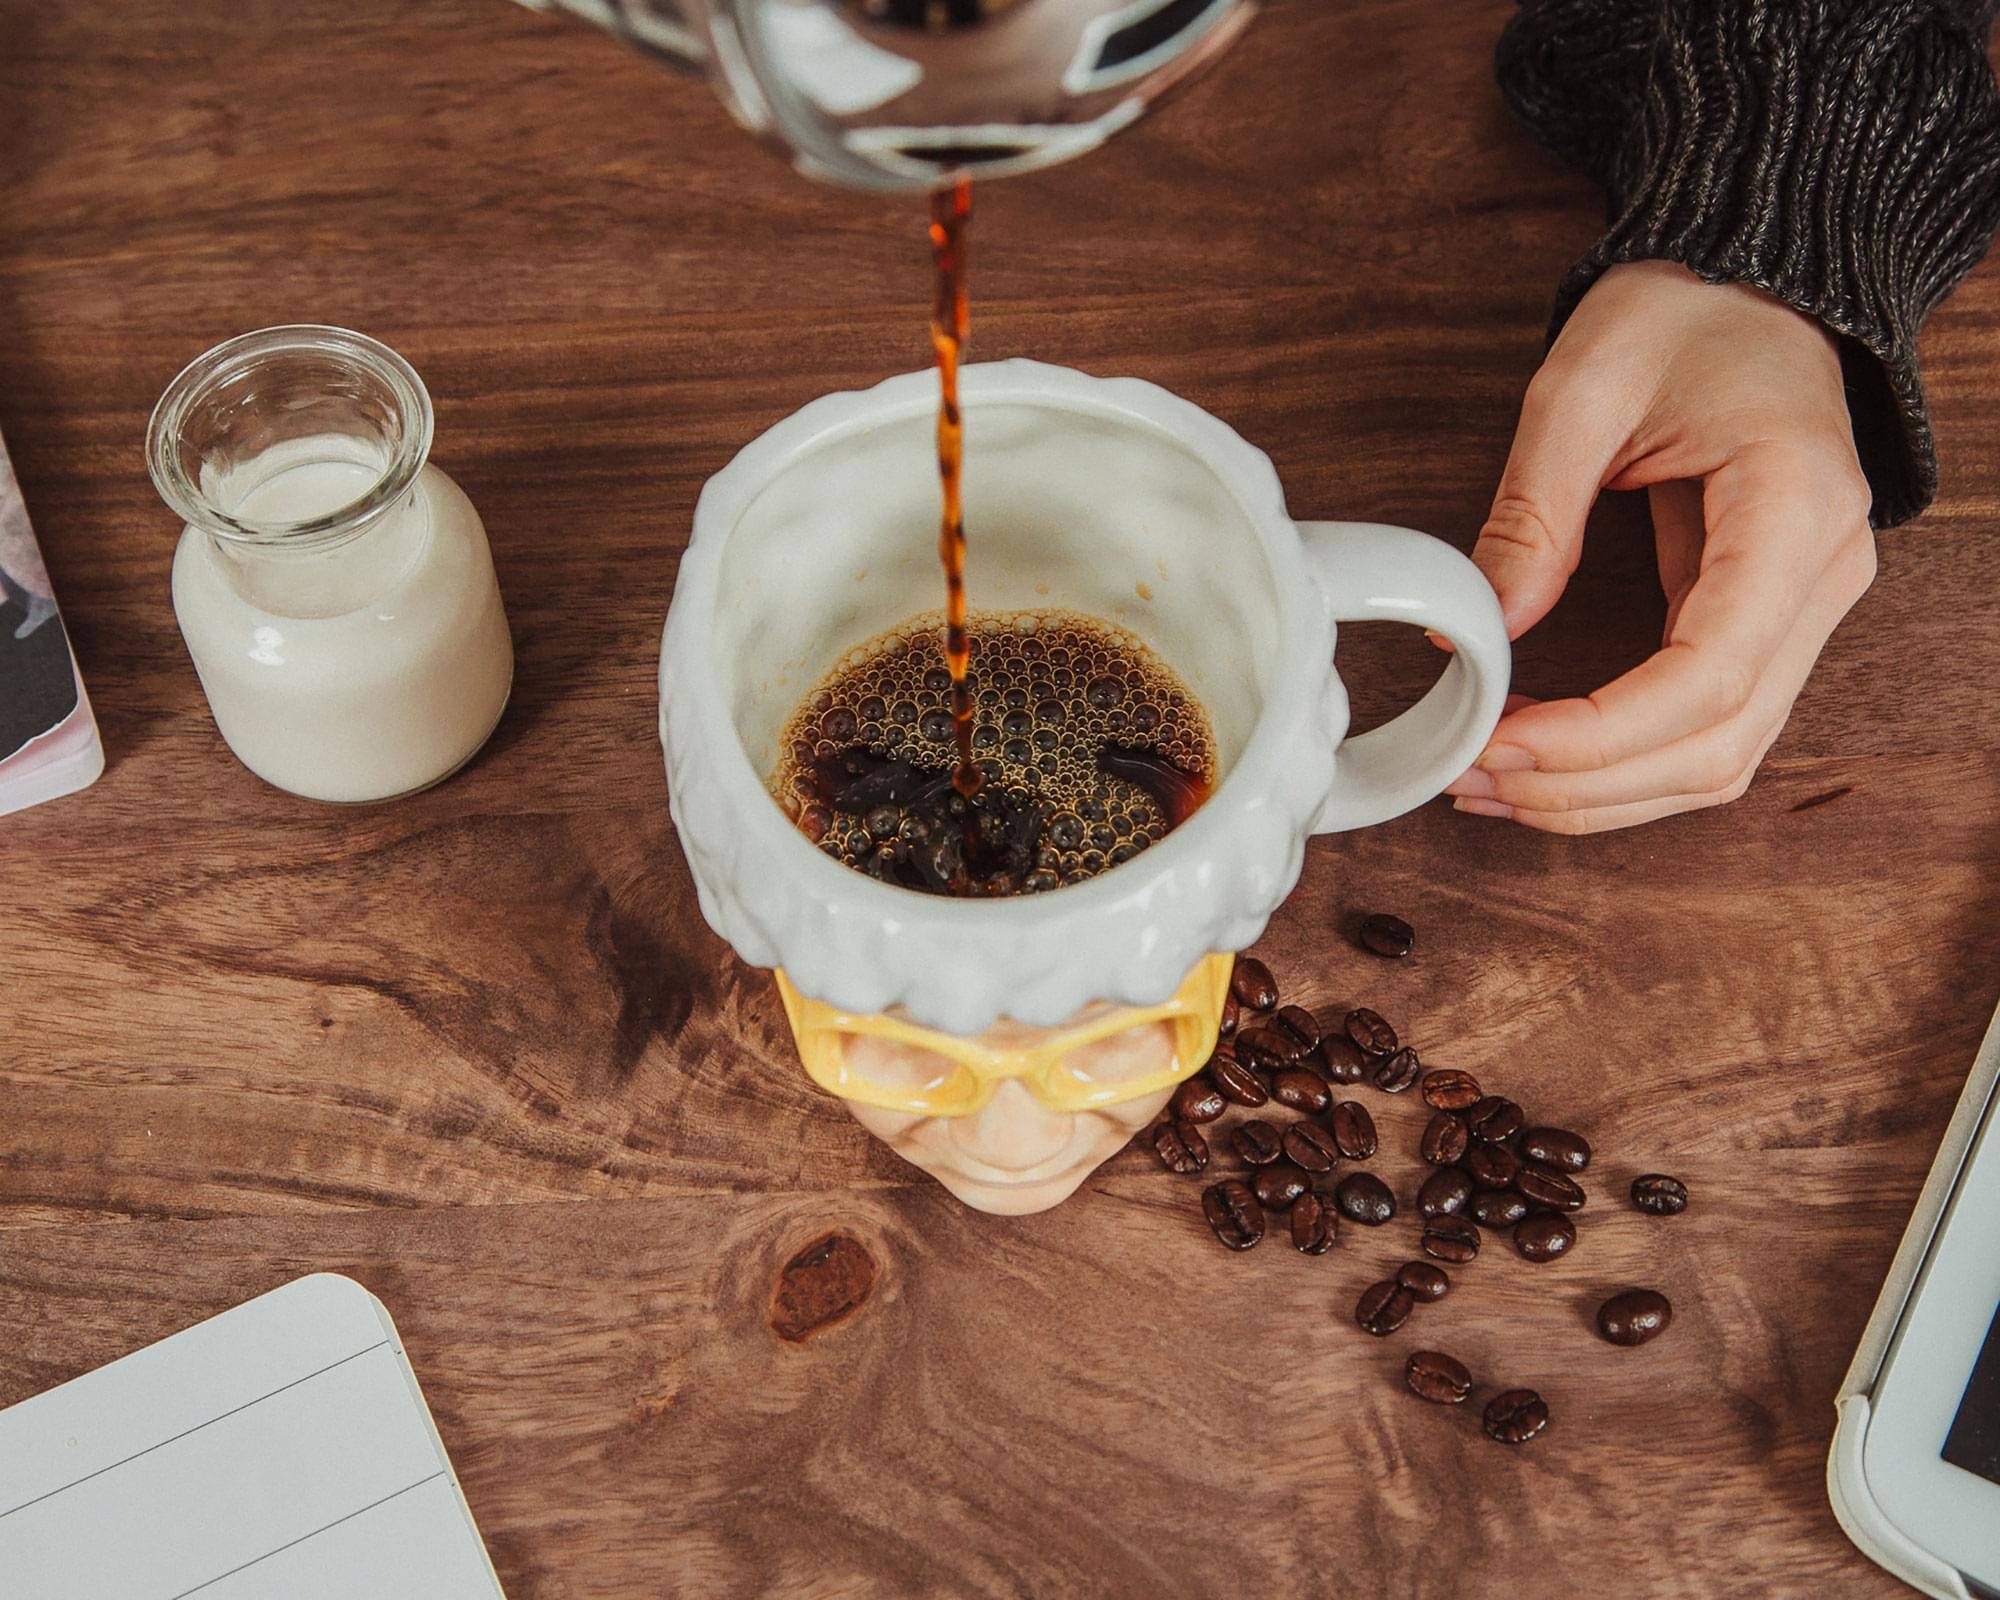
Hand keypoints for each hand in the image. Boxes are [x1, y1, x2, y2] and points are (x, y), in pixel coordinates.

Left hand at [1446, 260, 1877, 832]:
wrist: (1749, 286)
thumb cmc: (1681, 316)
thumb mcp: (1583, 385)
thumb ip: (1531, 511)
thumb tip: (1475, 629)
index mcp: (1795, 508)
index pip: (1710, 673)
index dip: (1602, 736)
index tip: (1500, 745)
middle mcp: (1822, 576)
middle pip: (1720, 743)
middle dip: (1588, 785)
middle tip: (1471, 780)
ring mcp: (1806, 607)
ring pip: (1722, 758)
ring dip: (1603, 794)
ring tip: (1488, 785)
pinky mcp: (1766, 622)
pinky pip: (1709, 728)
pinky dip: (1624, 765)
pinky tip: (1540, 760)